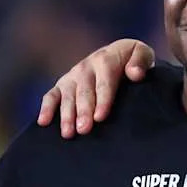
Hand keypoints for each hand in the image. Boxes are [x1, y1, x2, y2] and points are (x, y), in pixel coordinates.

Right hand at [37, 39, 155, 136]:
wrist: (118, 53)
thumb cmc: (133, 60)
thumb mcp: (142, 54)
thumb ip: (140, 62)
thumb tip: (135, 74)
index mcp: (106, 60)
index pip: (104, 83)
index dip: (103, 100)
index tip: (101, 117)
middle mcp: (86, 67)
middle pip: (84, 92)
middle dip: (83, 112)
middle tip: (84, 130)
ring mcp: (73, 76)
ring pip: (67, 96)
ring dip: (66, 115)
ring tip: (69, 133)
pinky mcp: (63, 84)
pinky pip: (51, 95)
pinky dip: (46, 108)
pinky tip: (43, 123)